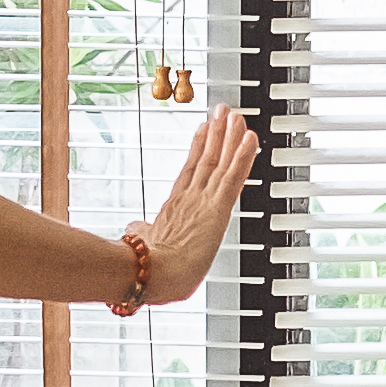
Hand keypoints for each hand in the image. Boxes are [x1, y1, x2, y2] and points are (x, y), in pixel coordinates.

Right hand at [126, 108, 259, 305]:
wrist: (150, 274)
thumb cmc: (147, 269)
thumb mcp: (142, 242)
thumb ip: (141, 230)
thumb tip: (135, 226)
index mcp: (174, 207)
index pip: (190, 171)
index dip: (199, 149)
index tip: (204, 131)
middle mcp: (189, 199)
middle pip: (207, 159)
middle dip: (216, 135)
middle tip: (223, 113)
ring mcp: (203, 201)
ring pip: (221, 163)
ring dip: (231, 137)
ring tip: (236, 115)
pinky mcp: (217, 208)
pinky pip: (234, 177)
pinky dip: (243, 156)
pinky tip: (250, 138)